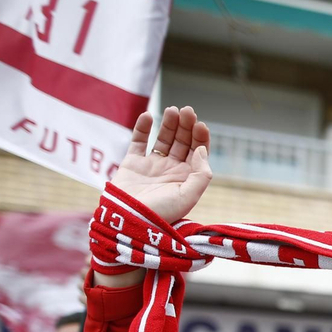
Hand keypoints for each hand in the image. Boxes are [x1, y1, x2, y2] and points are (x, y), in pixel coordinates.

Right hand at [113, 107, 213, 223]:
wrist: (129, 220)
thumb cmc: (161, 212)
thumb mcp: (189, 196)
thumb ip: (200, 174)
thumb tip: (201, 149)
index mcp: (187, 178)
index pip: (198, 151)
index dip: (200, 137)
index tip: (200, 124)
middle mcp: (171, 170)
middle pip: (182, 142)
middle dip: (186, 126)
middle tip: (187, 111)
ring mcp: (152, 165)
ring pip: (163, 139)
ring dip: (168, 124)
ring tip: (171, 111)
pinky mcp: (132, 162)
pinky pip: (138, 141)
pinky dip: (142, 127)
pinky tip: (148, 116)